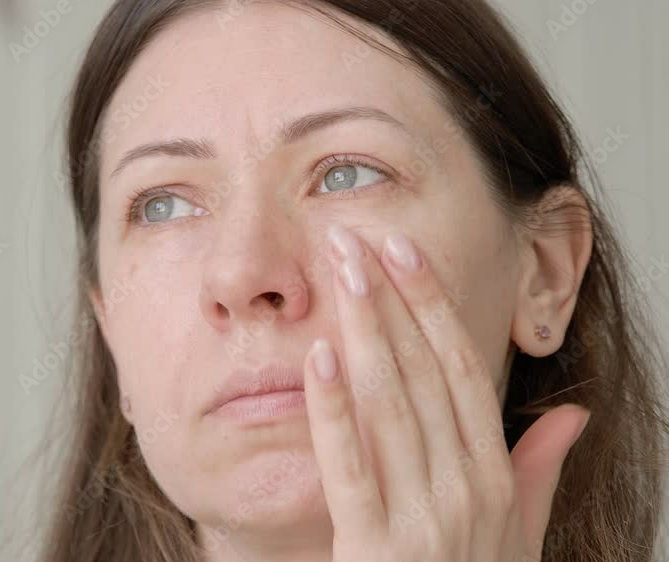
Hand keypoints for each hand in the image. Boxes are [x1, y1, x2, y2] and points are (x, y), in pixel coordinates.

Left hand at [302, 225, 589, 561]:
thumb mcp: (518, 536)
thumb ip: (537, 471)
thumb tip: (572, 414)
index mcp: (494, 477)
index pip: (462, 371)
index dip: (433, 307)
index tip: (404, 254)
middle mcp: (465, 490)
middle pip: (423, 374)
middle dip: (390, 300)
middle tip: (357, 239)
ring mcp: (422, 519)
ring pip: (390, 405)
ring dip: (363, 331)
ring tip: (339, 273)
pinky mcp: (374, 548)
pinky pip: (351, 467)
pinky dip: (333, 411)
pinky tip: (317, 359)